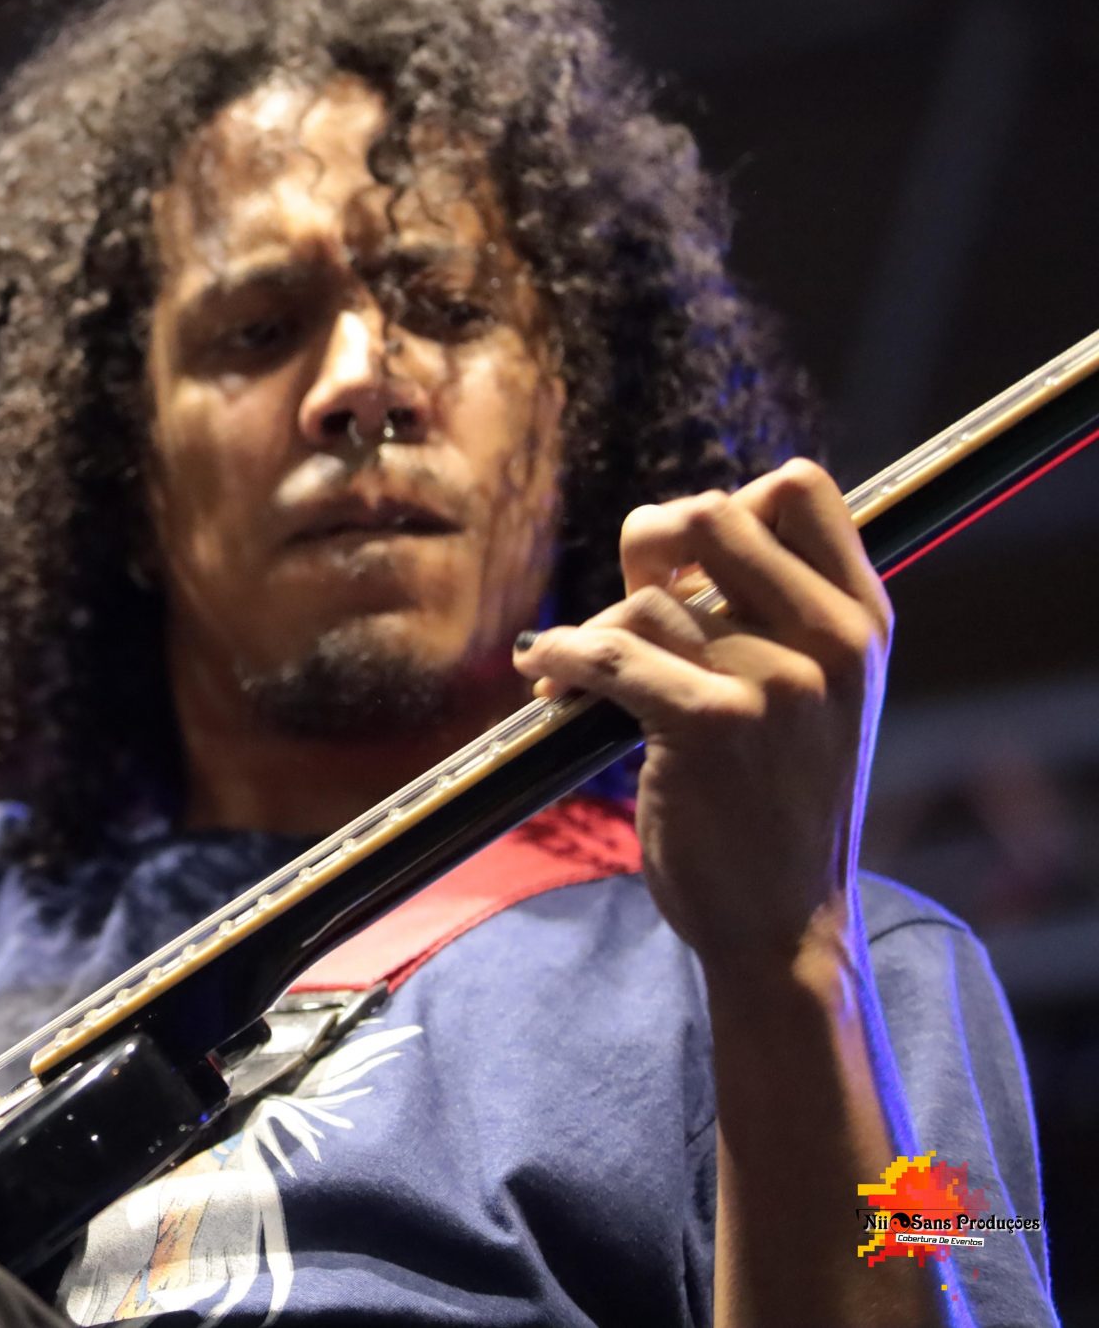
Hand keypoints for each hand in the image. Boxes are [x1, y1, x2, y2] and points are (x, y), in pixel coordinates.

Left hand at [512, 459, 893, 969]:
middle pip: (712, 512)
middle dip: (648, 542)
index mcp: (862, 619)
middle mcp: (833, 639)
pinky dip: (561, 656)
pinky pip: (609, 650)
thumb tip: (673, 531)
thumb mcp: (815, 693)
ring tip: (578, 674)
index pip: (800, 488)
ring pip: (647, 598)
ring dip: (592, 630)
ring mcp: (776, 682)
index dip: (726, 503)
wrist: (783, 922)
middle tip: (629, 598)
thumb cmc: (777, 800)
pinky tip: (547, 677)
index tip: (688, 561)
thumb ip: (773, 611)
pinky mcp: (712, 724)